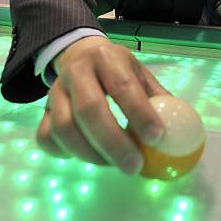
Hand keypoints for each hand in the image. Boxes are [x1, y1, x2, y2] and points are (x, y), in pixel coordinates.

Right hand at [35, 36, 169, 173]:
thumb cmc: (117, 70)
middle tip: (133, 166)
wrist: (79, 54)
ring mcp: (55, 92)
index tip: (157, 138)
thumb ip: (157, 98)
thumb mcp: (139, 73)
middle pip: (90, 110)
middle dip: (113, 143)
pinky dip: (65, 153)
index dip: (140, 114)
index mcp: (107, 58)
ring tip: (113, 164)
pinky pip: (45, 138)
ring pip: (64, 128)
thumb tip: (178, 130)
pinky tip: (87, 156)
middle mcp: (77, 72)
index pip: (123, 86)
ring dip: (90, 153)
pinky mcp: (42, 110)